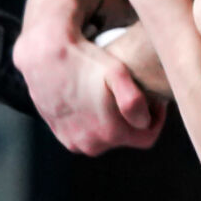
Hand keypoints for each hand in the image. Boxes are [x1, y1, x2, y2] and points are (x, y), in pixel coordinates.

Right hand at [13, 31, 166, 154]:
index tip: (154, 101)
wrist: (44, 56)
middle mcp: (90, 144)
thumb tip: (143, 122)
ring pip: (107, 138)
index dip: (156, 120)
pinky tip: (96, 101)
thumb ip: (134, 101)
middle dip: (134, 121)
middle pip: (127, 139)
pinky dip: (95, 122)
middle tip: (135, 97)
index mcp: (109, 134)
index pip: (147, 138)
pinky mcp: (60, 134)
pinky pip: (87, 134)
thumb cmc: (85, 61)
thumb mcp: (116, 73)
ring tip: (115, 98)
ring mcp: (72, 141)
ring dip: (115, 122)